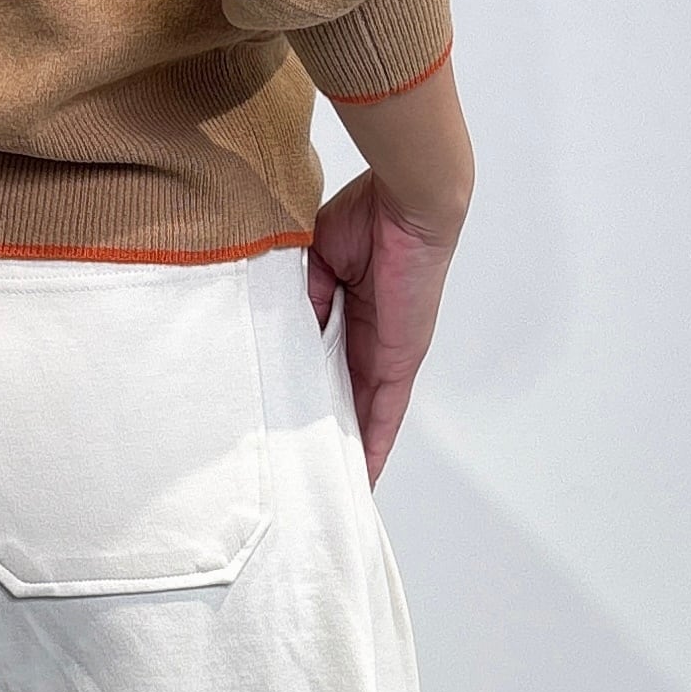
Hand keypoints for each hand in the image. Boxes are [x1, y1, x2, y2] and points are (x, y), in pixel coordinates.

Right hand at [308, 169, 461, 480]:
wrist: (406, 206)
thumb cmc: (365, 217)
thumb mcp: (314, 264)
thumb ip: (301, 303)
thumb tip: (284, 339)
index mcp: (344, 313)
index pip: (324, 368)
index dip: (310, 397)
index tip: (289, 425)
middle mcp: (367, 340)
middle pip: (345, 401)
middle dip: (329, 434)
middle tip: (304, 470)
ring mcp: (386, 354)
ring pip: (365, 416)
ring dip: (350, 449)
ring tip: (329, 486)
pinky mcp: (400, 361)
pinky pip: (386, 413)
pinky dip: (375, 444)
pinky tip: (363, 474)